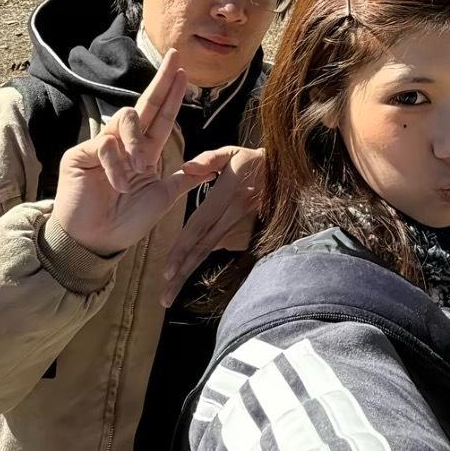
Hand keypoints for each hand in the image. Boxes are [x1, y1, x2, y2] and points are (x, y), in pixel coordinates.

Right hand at [49, 50, 225, 259]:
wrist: (97, 241)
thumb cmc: (127, 222)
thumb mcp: (164, 197)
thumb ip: (186, 178)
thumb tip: (215, 165)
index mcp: (144, 153)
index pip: (161, 118)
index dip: (172, 96)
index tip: (184, 73)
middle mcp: (124, 145)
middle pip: (144, 104)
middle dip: (161, 80)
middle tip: (175, 57)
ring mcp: (102, 147)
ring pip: (126, 120)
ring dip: (135, 146)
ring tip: (135, 174)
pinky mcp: (81, 153)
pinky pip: (105, 144)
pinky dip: (115, 165)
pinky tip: (114, 182)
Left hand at [160, 146, 263, 307]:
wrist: (285, 171)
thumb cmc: (253, 160)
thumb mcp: (233, 152)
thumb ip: (209, 159)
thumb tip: (187, 168)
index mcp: (228, 196)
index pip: (200, 226)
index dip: (183, 249)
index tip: (167, 272)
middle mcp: (232, 215)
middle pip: (202, 247)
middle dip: (182, 273)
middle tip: (164, 298)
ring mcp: (238, 224)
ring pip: (209, 250)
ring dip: (188, 272)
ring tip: (169, 295)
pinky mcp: (240, 228)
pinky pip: (217, 244)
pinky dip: (199, 258)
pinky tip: (184, 272)